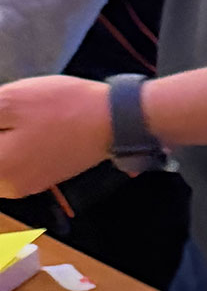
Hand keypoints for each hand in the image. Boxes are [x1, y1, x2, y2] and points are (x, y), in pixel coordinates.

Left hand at [0, 78, 111, 197]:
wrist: (112, 121)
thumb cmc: (61, 108)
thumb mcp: (9, 102)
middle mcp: (6, 188)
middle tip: (3, 114)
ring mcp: (23, 187)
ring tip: (7, 119)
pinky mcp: (37, 179)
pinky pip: (5, 170)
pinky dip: (3, 153)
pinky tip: (11, 129)